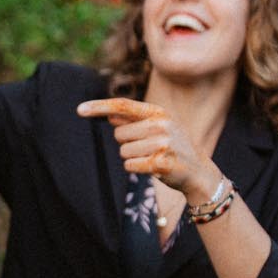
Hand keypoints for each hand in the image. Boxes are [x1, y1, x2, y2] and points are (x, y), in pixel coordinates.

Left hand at [76, 97, 219, 197]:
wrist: (198, 171)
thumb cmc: (172, 147)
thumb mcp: (157, 128)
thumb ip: (134, 121)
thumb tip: (110, 116)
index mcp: (158, 112)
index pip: (122, 106)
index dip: (99, 107)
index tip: (79, 109)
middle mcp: (161, 124)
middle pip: (118, 134)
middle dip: (127, 144)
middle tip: (148, 148)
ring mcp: (162, 144)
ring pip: (123, 152)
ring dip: (133, 158)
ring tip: (153, 157)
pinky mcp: (160, 163)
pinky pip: (130, 166)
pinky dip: (136, 168)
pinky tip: (153, 168)